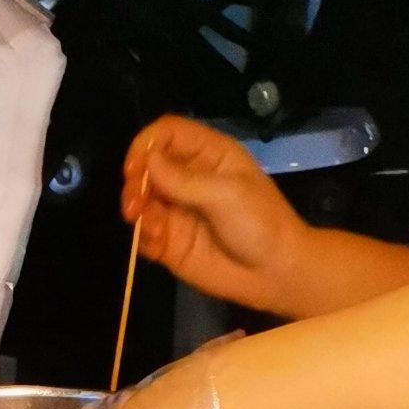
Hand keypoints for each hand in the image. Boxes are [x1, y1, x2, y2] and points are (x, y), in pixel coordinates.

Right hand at [125, 116, 313, 314]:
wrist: (274, 274)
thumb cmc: (260, 223)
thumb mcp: (227, 194)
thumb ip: (185, 180)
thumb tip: (147, 160)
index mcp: (208, 155)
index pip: (168, 134)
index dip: (147, 144)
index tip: (135, 168)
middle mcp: (188, 178)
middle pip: (148, 166)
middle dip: (135, 182)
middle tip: (134, 205)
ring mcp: (177, 211)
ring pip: (142, 200)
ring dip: (136, 210)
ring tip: (146, 225)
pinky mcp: (171, 243)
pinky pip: (145, 235)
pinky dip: (143, 237)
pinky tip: (156, 244)